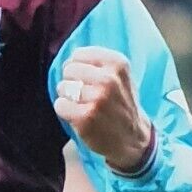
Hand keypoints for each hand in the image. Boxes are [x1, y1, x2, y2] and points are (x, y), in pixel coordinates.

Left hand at [54, 47, 153, 173]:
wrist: (132, 137)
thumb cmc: (121, 104)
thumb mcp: (120, 76)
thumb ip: (98, 63)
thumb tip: (69, 58)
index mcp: (118, 64)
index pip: (79, 54)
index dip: (76, 65)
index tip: (83, 77)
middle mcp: (109, 79)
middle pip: (69, 69)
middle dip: (70, 81)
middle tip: (81, 93)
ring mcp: (97, 99)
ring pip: (63, 87)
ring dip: (67, 97)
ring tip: (81, 105)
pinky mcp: (86, 117)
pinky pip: (60, 105)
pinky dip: (64, 110)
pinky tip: (77, 115)